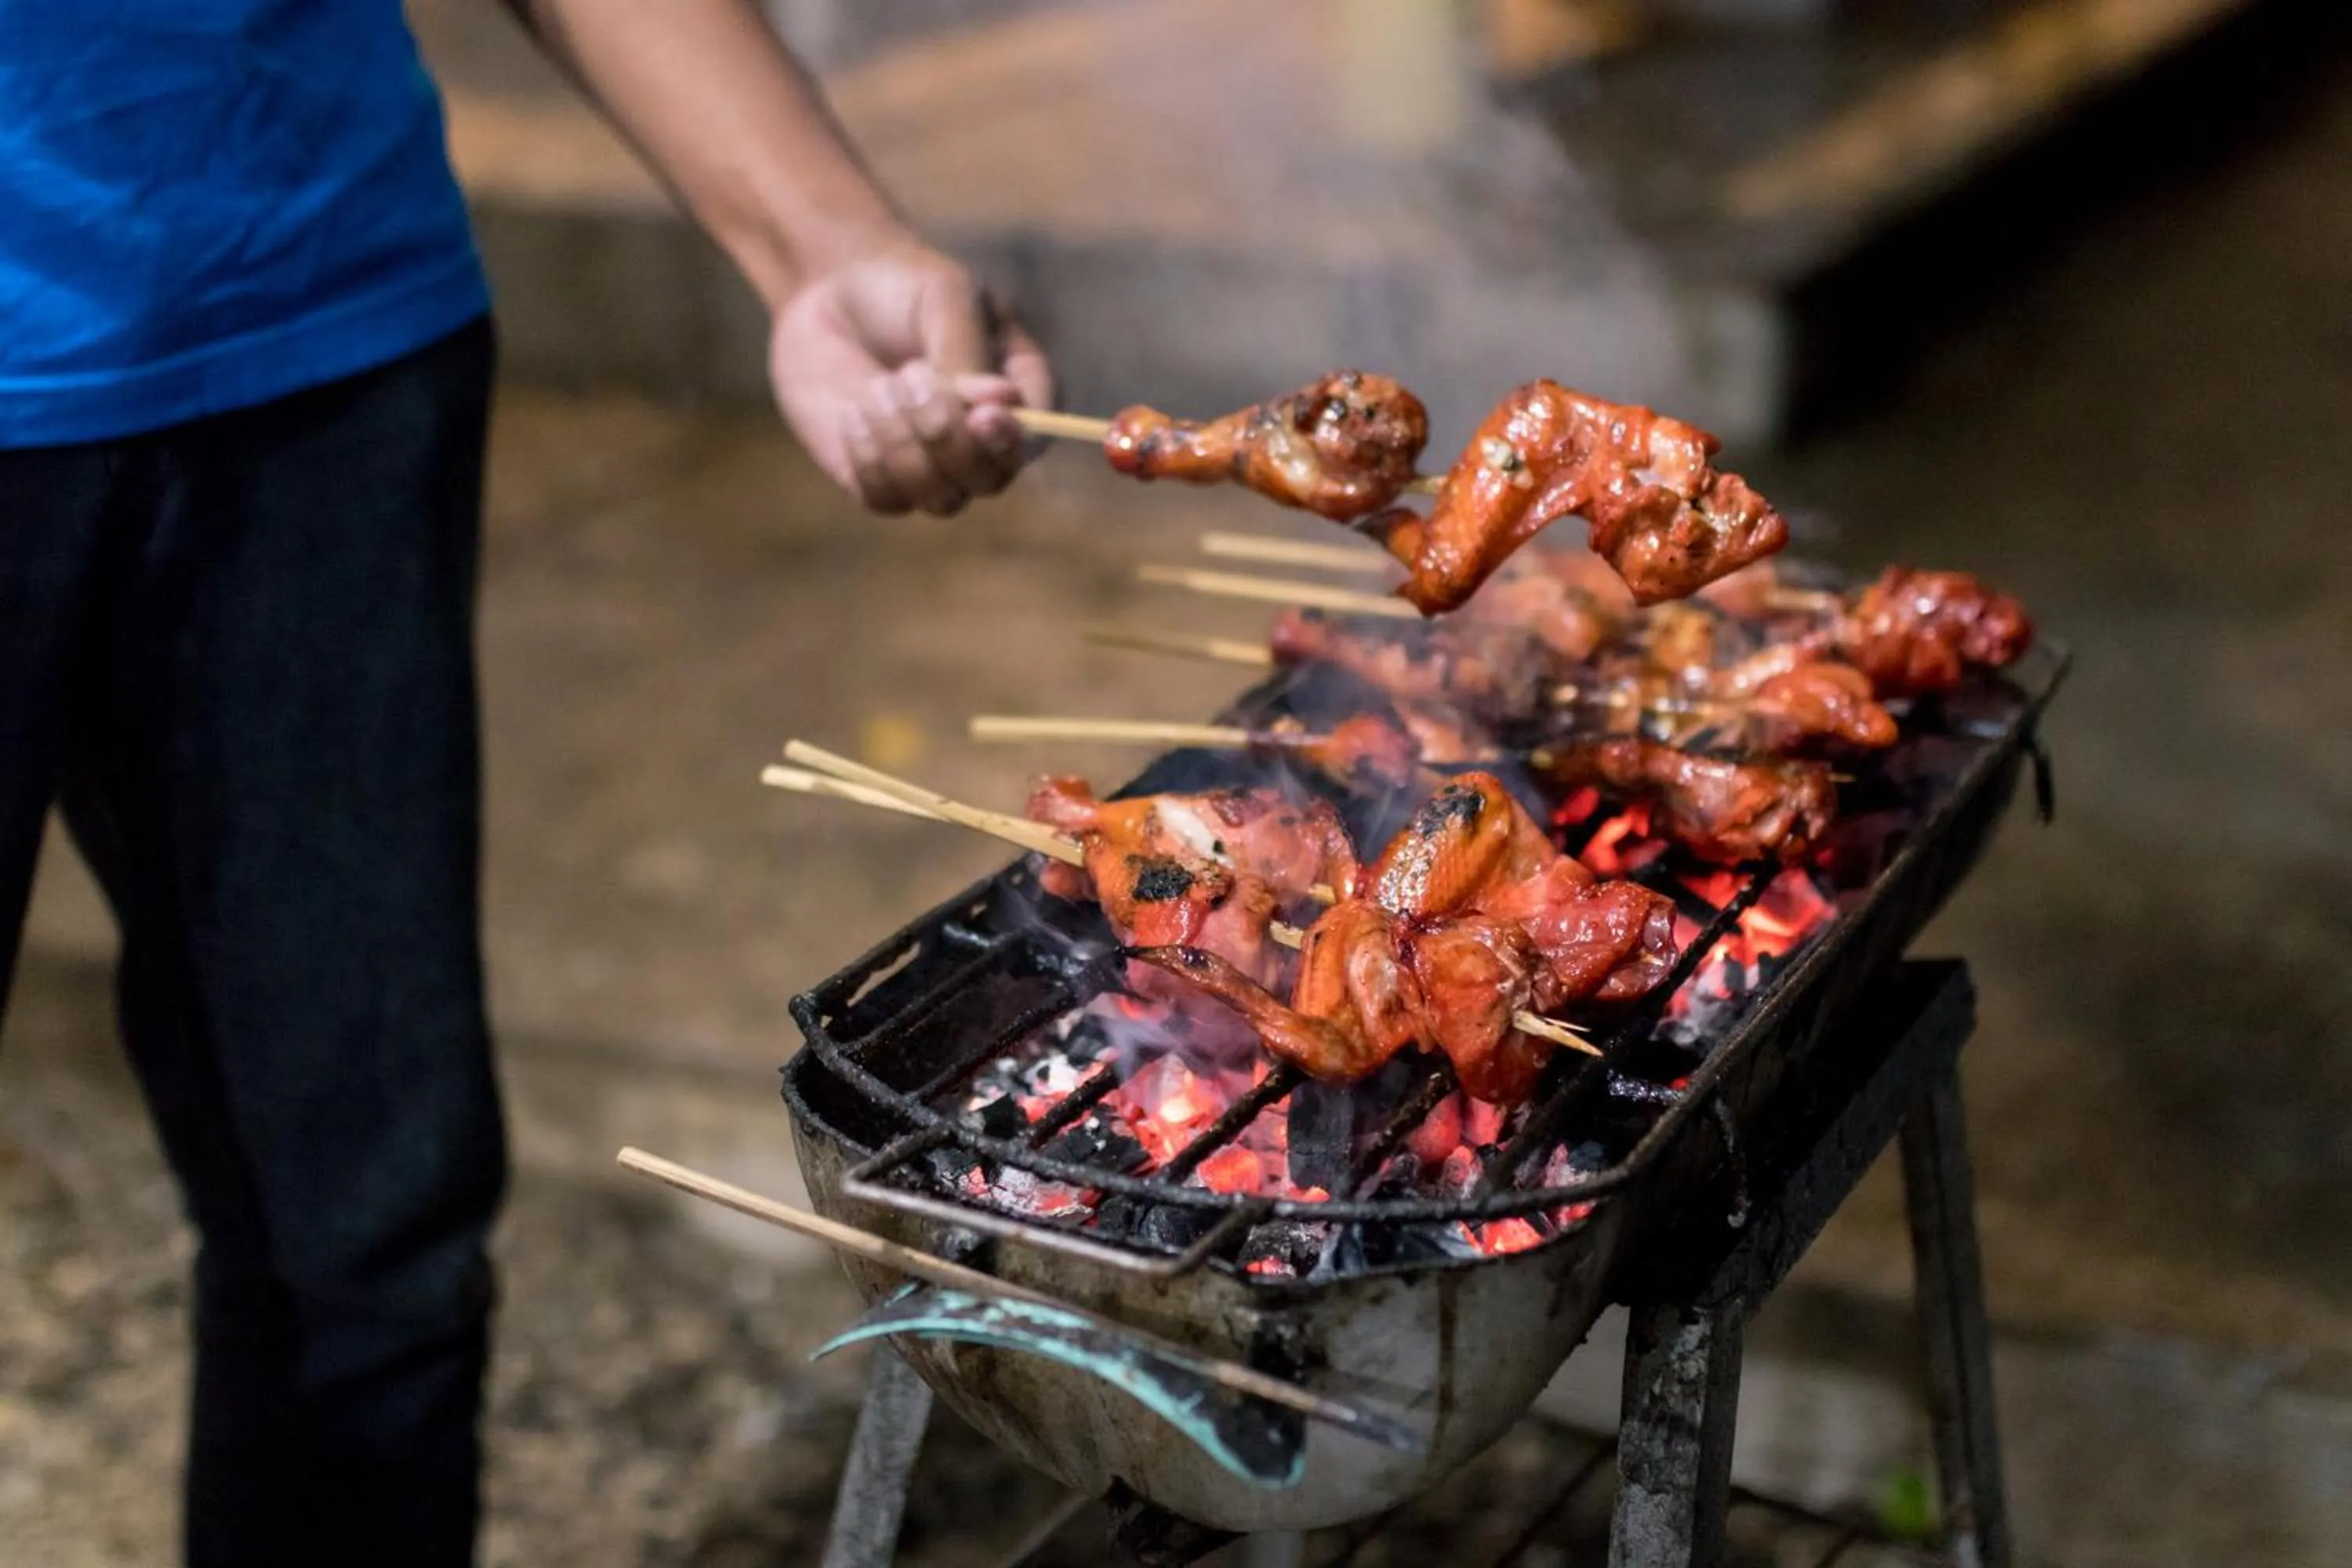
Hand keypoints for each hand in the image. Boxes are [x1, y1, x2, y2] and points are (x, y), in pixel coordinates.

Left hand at [769, 240, 1053, 514]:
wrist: (830, 290)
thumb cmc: (903, 284)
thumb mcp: (945, 296)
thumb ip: (968, 349)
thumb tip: (1002, 402)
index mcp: (1020, 393)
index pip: (1035, 438)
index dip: (1012, 439)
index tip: (982, 415)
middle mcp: (984, 441)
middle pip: (990, 479)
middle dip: (946, 436)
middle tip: (907, 373)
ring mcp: (936, 466)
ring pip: (942, 500)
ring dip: (903, 446)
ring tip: (875, 386)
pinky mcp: (883, 480)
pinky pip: (889, 502)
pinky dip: (869, 462)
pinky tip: (851, 413)